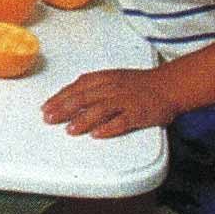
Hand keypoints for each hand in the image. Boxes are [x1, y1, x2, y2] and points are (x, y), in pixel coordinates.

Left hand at [41, 68, 173, 138]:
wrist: (168, 85)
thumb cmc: (140, 83)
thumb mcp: (112, 78)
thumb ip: (92, 86)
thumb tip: (69, 95)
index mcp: (104, 78)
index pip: (77, 87)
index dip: (59, 97)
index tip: (46, 107)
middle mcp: (112, 88)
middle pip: (84, 97)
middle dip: (64, 109)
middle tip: (49, 118)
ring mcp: (125, 100)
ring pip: (101, 109)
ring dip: (83, 120)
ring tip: (70, 130)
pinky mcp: (138, 113)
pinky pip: (122, 121)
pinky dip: (109, 128)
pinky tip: (97, 135)